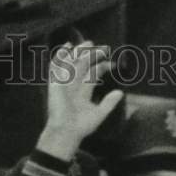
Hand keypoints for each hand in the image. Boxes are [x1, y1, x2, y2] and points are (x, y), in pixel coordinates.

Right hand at [38, 41, 123, 159]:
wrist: (66, 132)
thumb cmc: (81, 126)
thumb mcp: (99, 114)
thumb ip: (109, 103)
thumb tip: (120, 93)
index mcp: (83, 90)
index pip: (94, 73)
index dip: (103, 66)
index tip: (112, 63)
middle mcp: (74, 84)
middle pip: (83, 64)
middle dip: (93, 55)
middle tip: (104, 47)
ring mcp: (64, 82)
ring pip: (72, 62)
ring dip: (79, 52)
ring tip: (89, 44)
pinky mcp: (55, 83)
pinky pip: (56, 66)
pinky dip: (60, 56)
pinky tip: (67, 46)